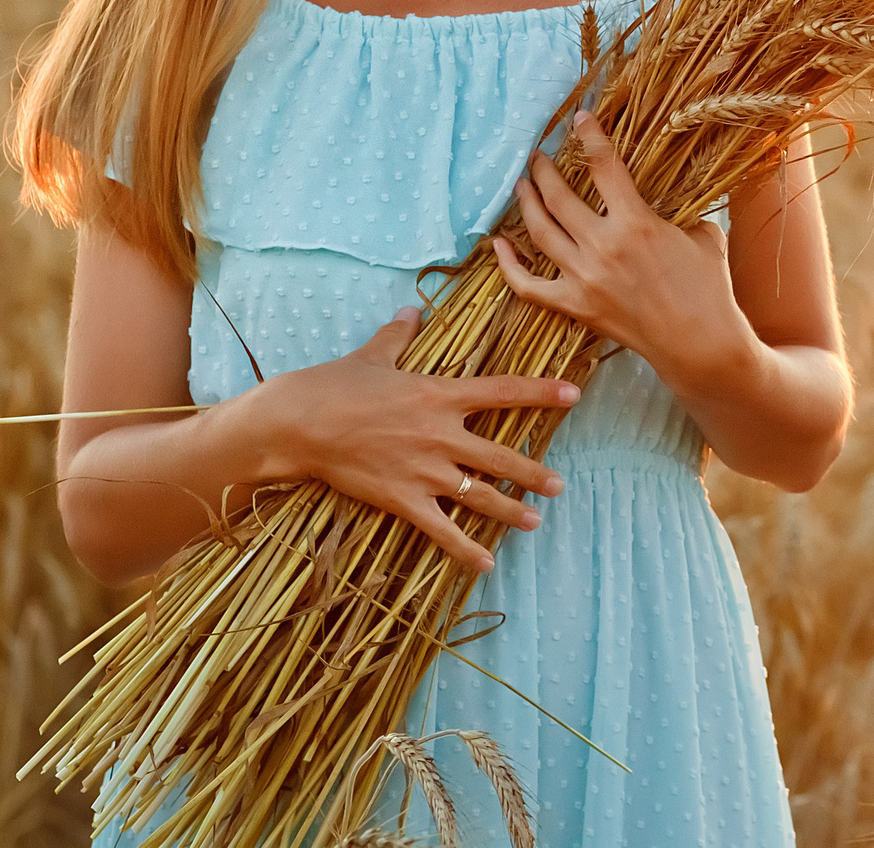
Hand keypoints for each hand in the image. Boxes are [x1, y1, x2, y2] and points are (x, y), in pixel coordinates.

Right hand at [259, 307, 578, 572]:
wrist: (300, 423)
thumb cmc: (334, 385)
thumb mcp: (372, 355)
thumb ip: (398, 335)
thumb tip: (410, 310)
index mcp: (439, 394)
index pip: (502, 390)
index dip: (541, 392)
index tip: (573, 394)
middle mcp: (441, 434)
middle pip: (500, 455)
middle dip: (532, 472)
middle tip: (557, 485)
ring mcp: (425, 470)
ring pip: (480, 494)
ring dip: (510, 510)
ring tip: (534, 520)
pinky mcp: (404, 499)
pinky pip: (442, 530)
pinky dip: (465, 550)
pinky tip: (485, 563)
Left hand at [492, 111, 756, 391]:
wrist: (700, 345)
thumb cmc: (709, 289)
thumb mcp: (704, 235)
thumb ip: (680, 212)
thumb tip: (667, 199)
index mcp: (636, 222)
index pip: (603, 165)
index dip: (589, 136)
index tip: (579, 118)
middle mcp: (603, 247)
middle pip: (558, 196)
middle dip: (544, 169)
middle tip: (538, 156)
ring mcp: (584, 278)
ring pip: (539, 232)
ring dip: (526, 203)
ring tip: (521, 185)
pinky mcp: (576, 306)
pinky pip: (528, 285)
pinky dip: (508, 265)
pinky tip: (500, 244)